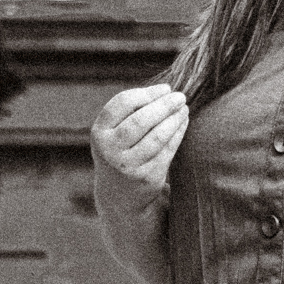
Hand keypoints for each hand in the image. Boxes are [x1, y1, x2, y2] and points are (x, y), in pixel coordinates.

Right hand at [91, 85, 188, 214]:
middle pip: (140, 120)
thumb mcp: (113, 133)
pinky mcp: (146, 177)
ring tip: (184, 109)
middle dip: (164, 105)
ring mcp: (128, 165)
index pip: (122, 104)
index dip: (147, 93)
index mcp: (99, 132)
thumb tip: (165, 90)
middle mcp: (110, 150)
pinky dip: (178, 134)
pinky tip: (183, 123)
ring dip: (174, 119)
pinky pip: (167, 151)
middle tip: (180, 96)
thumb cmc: (120, 152)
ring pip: (157, 136)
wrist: (118, 195)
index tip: (166, 88)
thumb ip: (129, 113)